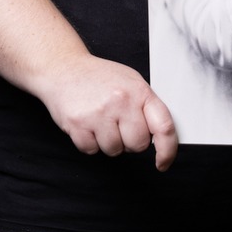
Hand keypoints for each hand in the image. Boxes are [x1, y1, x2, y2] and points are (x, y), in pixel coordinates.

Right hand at [40, 56, 178, 168]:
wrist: (64, 68)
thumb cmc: (98, 77)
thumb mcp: (130, 82)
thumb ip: (146, 107)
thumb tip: (159, 136)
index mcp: (139, 91)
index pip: (164, 126)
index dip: (168, 150)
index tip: (163, 162)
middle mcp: (121, 101)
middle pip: (138, 145)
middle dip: (129, 141)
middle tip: (118, 125)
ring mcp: (99, 113)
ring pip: (114, 150)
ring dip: (107, 142)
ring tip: (100, 121)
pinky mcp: (78, 124)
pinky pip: (92, 150)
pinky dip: (89, 142)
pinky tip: (87, 124)